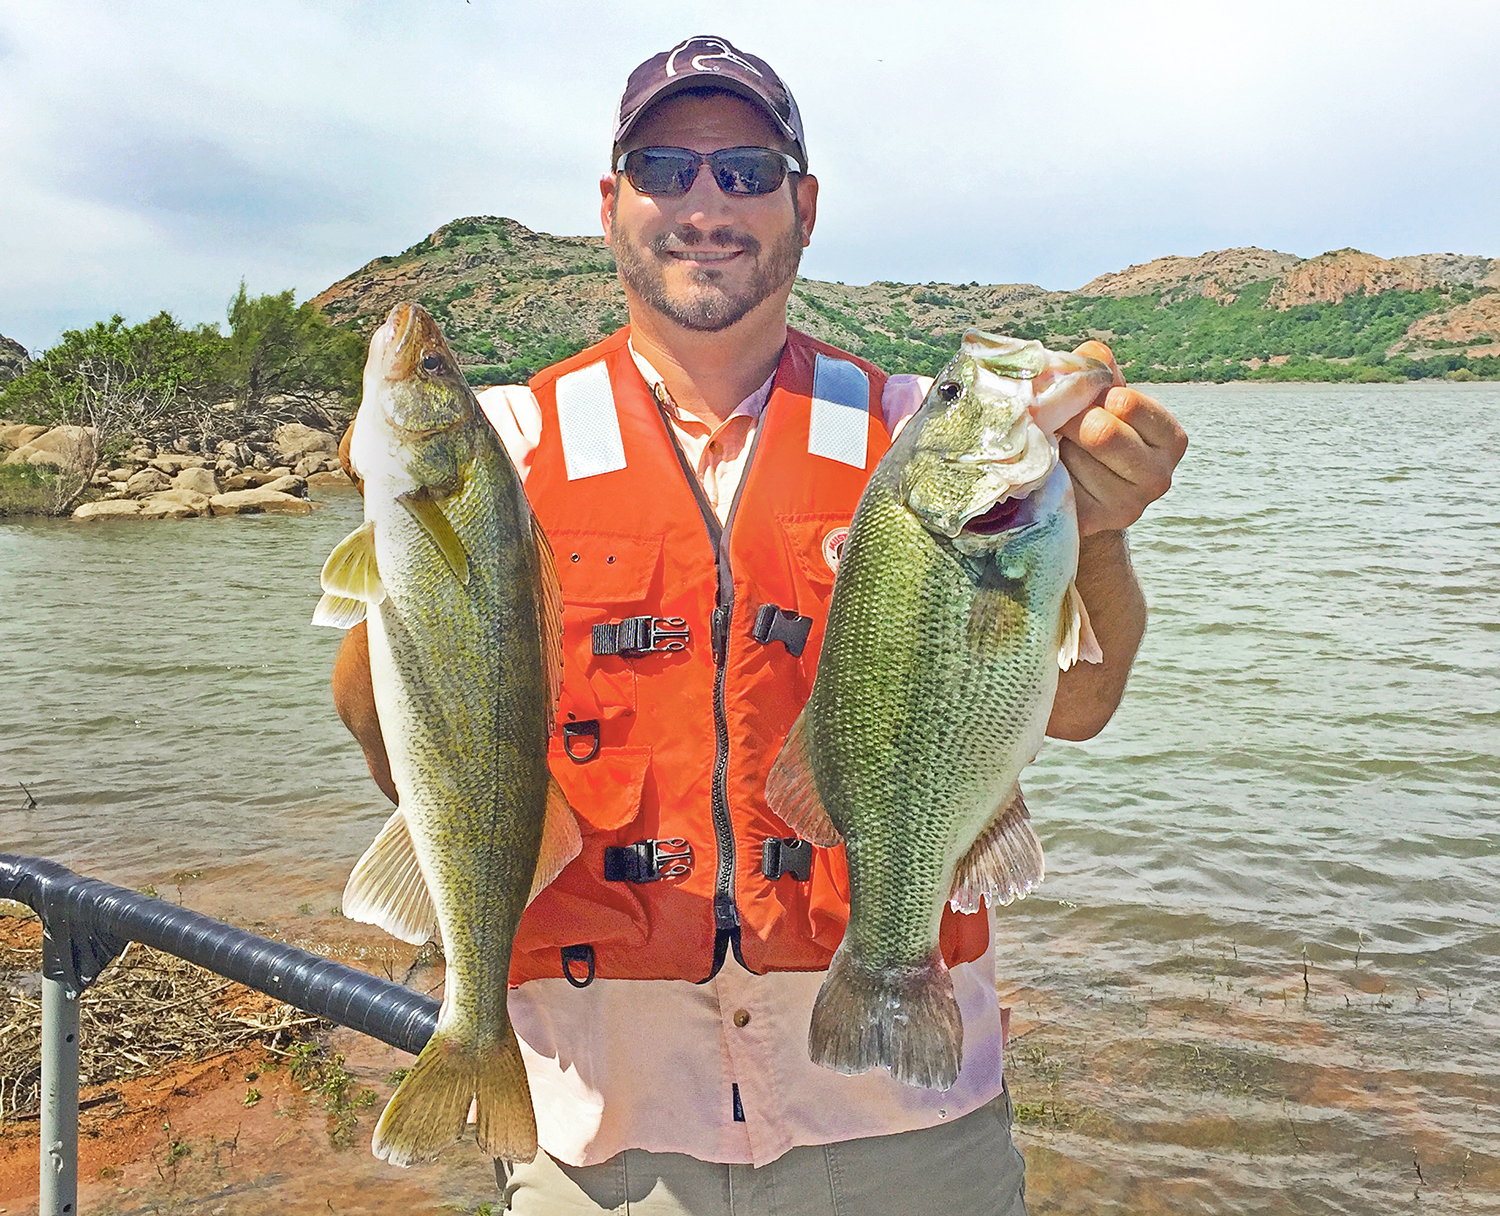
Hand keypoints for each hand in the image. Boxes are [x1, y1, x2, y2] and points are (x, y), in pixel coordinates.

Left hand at [1060, 341, 1186, 536]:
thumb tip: (1094, 352)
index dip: (1098, 395)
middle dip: (1072, 419)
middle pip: (1099, 431)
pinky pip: (1059, 484)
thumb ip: (1102, 373)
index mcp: (1171, 439)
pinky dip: (1047, 472)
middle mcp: (1159, 477)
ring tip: (1059, 448)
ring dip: (1056, 446)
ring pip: (1074, 458)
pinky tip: (1051, 470)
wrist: (1078, 490)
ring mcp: (1129, 506)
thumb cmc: (1092, 432)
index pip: (1128, 403)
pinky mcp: (1096, 524)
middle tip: (1064, 421)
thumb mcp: (1102, 399)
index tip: (1092, 400)